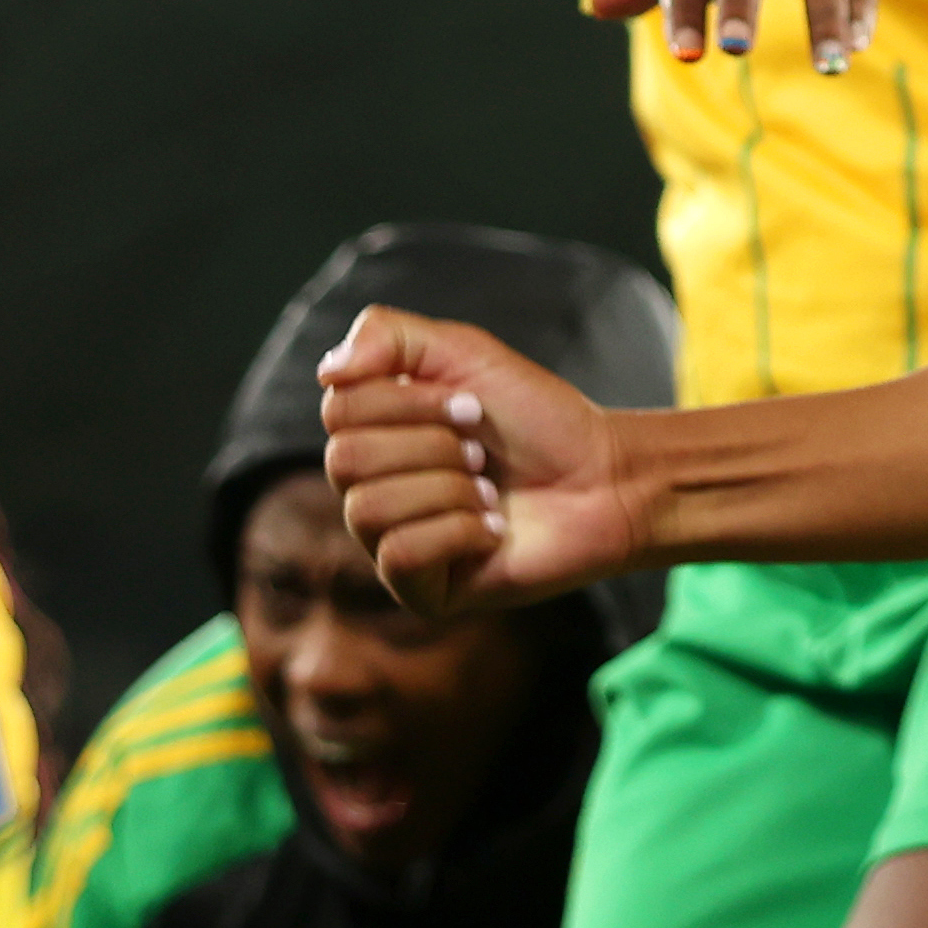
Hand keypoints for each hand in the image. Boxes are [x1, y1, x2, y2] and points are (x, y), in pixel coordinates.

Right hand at [316, 307, 641, 613]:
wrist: (602, 479)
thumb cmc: (537, 417)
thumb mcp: (464, 353)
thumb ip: (388, 337)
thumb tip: (325, 371)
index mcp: (373, 430)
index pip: (338, 407)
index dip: (410, 401)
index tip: (472, 405)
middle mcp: (370, 485)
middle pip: (342, 459)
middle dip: (430, 446)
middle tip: (481, 452)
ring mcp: (390, 541)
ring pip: (367, 509)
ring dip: (446, 489)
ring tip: (488, 491)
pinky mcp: (418, 591)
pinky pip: (399, 554)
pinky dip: (458, 530)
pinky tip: (492, 529)